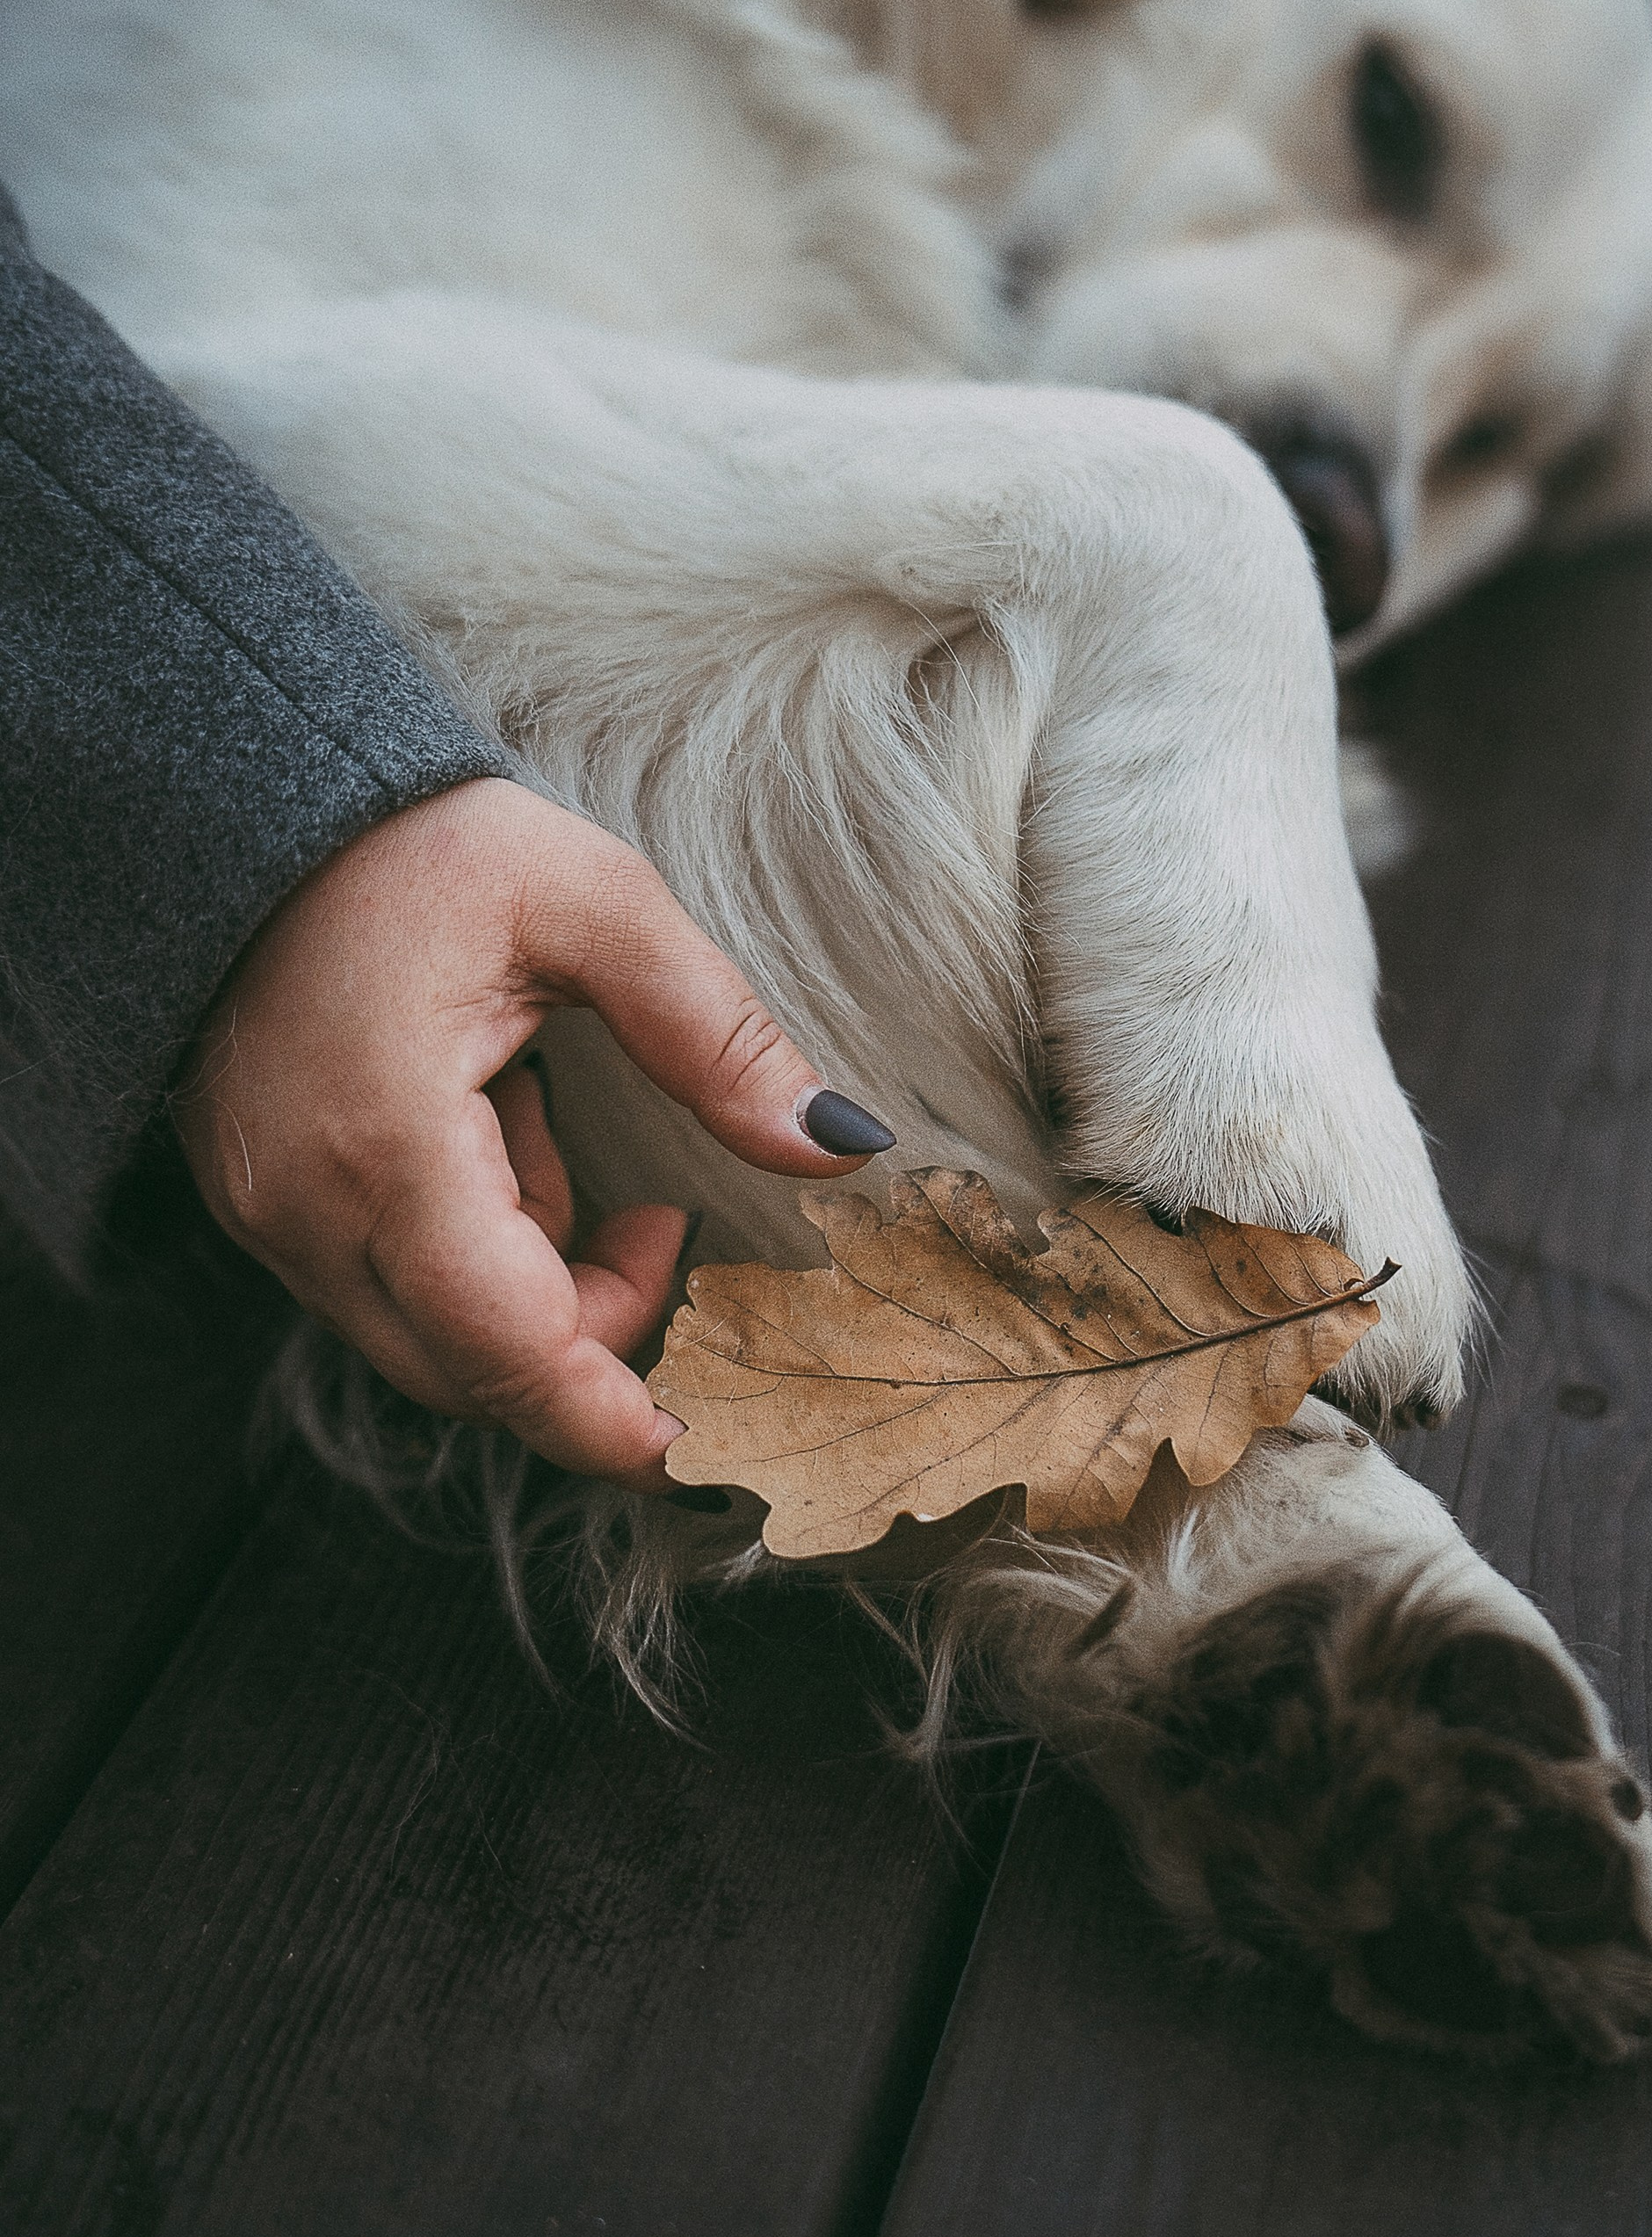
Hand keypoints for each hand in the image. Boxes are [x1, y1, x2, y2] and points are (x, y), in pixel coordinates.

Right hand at [174, 778, 892, 1484]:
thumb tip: (837, 1146)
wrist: (230, 800)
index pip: (511, 1354)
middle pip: (478, 1373)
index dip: (617, 1420)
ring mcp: (273, 1219)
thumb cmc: (413, 841)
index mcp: (389, 1144)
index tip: (710, 1436)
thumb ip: (718, 1034)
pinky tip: (495, 1129)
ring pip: (434, 1341)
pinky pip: (389, 1291)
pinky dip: (472, 1253)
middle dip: (598, 1337)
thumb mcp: (591, 902)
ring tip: (553, 1123)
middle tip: (669, 1226)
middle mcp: (310, 1212)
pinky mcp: (265, 1207)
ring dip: (533, 1284)